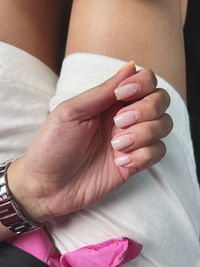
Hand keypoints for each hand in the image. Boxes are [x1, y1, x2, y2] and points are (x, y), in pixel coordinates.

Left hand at [8, 64, 171, 222]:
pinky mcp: (135, 162)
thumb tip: (131, 66)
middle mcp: (124, 117)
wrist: (48, 186)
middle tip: (119, 122)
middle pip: (161, 100)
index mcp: (109, 101)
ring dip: (144, 134)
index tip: (121, 95)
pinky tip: (119, 162)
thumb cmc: (53, 145)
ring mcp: (132, 140)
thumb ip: (102, 91)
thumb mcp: (71, 112)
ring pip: (164, 125)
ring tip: (115, 146)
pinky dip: (143, 156)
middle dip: (145, 110)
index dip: (142, 84)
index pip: (145, 80)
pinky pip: (158, 152)